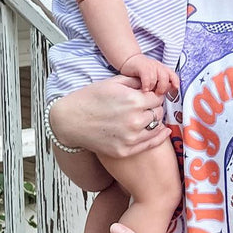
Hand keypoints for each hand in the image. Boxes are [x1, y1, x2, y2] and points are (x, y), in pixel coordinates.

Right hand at [49, 78, 170, 157]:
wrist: (69, 120)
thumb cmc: (89, 98)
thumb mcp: (113, 82)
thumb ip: (135, 81)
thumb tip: (152, 83)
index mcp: (133, 101)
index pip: (157, 98)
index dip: (154, 96)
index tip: (148, 97)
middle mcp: (134, 120)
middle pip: (158, 113)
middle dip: (154, 108)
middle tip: (147, 107)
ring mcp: (130, 138)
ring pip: (156, 128)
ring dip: (155, 122)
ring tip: (148, 118)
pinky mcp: (125, 150)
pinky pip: (150, 144)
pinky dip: (159, 137)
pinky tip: (162, 132)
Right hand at [120, 54, 179, 94]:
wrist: (129, 60)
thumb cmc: (141, 72)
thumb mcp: (153, 78)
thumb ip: (159, 85)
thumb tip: (162, 96)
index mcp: (163, 69)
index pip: (173, 75)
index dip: (175, 82)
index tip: (175, 88)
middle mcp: (158, 67)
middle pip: (166, 77)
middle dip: (163, 87)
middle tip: (157, 94)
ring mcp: (150, 66)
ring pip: (157, 77)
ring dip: (153, 87)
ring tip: (149, 92)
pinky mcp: (142, 66)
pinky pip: (147, 76)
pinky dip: (147, 84)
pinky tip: (144, 89)